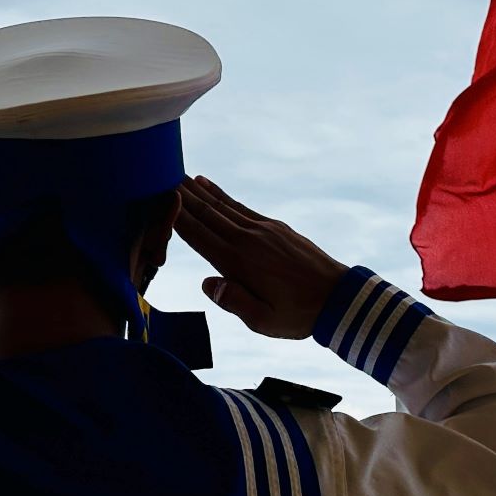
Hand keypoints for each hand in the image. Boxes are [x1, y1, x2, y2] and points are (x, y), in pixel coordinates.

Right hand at [174, 175, 347, 338]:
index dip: (176, 216)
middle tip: (159, 175)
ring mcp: (262, 229)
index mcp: (239, 262)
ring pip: (222, 205)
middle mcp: (247, 239)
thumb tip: (207, 283)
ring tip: (179, 176)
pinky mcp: (274, 227)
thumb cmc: (298, 315)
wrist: (338, 297)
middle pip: (206, 213)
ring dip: (198, 190)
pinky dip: (221, 195)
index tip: (156, 197)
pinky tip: (210, 186)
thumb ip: (234, 301)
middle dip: (182, 196)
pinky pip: (240, 207)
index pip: (199, 235)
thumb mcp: (263, 321)